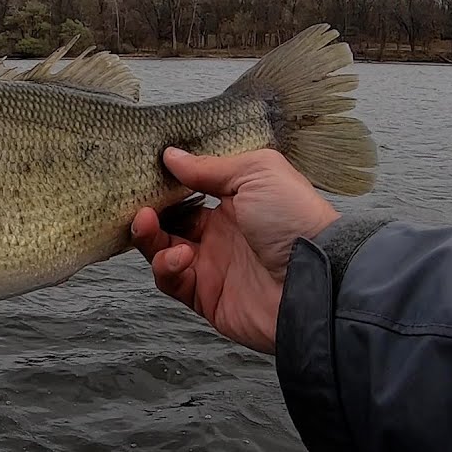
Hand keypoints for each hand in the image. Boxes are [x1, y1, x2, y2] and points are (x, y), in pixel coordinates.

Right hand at [130, 147, 340, 353]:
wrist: (315, 279)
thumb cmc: (295, 219)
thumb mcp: (256, 173)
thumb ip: (209, 167)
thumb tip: (172, 155)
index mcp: (236, 202)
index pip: (188, 190)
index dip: (166, 183)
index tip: (145, 171)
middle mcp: (221, 233)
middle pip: (169, 221)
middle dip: (148, 211)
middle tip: (136, 202)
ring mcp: (212, 265)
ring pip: (162, 250)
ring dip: (150, 237)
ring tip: (148, 223)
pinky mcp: (205, 296)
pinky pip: (170, 281)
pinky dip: (166, 266)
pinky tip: (181, 255)